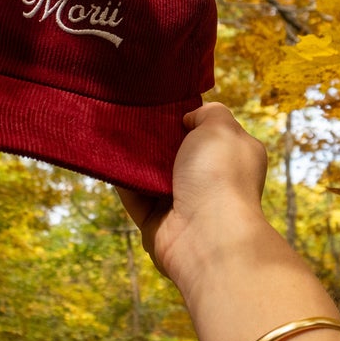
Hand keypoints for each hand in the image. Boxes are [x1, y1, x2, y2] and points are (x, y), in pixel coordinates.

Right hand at [114, 101, 270, 288]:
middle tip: (133, 115)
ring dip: (135, 158)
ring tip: (114, 131)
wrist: (206, 235)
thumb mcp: (221, 127)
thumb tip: (189, 117)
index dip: (189, 118)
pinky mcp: (157, 222)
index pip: (210, 133)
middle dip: (156, 137)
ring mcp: (183, 203)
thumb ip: (209, 112)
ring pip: (152, 175)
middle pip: (177, 153)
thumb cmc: (219, 176)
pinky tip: (106, 158)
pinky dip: (121, 180)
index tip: (164, 105)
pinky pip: (133, 196)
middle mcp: (210, 181)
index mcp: (233, 158)